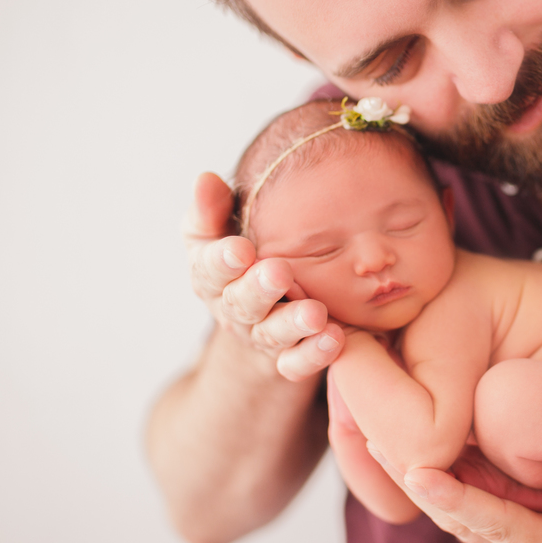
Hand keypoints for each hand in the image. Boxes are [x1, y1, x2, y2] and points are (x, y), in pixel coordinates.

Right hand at [185, 172, 343, 379]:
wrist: (259, 316)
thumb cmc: (240, 261)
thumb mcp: (217, 233)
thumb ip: (211, 209)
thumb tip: (206, 179)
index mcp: (213, 277)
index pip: (210, 269)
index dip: (222, 261)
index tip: (240, 249)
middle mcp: (235, 310)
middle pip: (242, 303)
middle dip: (259, 289)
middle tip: (279, 274)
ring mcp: (263, 337)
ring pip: (274, 335)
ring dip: (294, 325)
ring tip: (317, 315)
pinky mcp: (288, 359)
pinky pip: (297, 363)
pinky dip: (314, 354)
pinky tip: (336, 340)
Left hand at [372, 451, 541, 542]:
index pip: (495, 526)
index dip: (456, 500)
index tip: (421, 473)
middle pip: (455, 518)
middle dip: (415, 482)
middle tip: (377, 438)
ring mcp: (510, 540)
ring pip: (451, 509)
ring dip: (413, 477)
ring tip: (376, 434)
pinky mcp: (508, 522)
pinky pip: (464, 499)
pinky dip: (434, 474)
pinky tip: (411, 441)